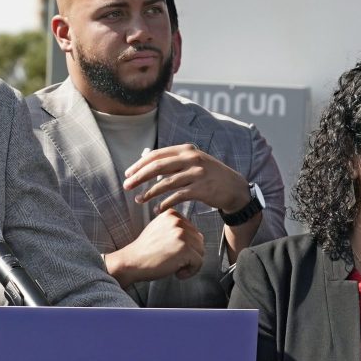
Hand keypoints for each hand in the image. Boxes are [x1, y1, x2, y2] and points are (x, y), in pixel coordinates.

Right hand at [103, 209, 204, 284]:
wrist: (131, 262)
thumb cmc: (144, 251)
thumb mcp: (158, 230)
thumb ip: (175, 229)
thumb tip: (197, 236)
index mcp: (171, 215)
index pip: (192, 231)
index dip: (185, 245)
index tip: (172, 252)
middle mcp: (177, 221)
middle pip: (199, 241)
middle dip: (189, 254)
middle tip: (174, 261)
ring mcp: (181, 234)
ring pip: (201, 251)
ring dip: (190, 263)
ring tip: (175, 267)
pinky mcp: (185, 249)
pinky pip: (199, 262)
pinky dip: (191, 271)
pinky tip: (177, 273)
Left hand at [124, 143, 249, 216]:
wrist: (233, 187)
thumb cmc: (208, 175)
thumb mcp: (193, 161)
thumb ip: (173, 160)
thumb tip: (145, 161)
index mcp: (186, 150)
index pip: (156, 155)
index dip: (139, 164)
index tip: (128, 174)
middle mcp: (191, 159)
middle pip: (157, 167)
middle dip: (139, 177)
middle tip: (126, 186)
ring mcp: (197, 174)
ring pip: (165, 183)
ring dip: (149, 193)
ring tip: (138, 200)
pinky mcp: (201, 189)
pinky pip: (177, 197)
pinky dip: (164, 203)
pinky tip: (157, 210)